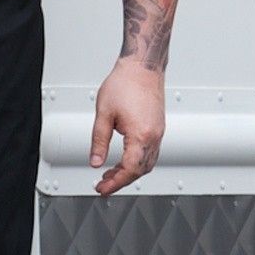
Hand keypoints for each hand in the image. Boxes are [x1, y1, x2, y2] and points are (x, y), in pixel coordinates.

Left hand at [90, 58, 164, 195]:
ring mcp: (158, 131)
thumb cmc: (125, 83)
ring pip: (147, 163)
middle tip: (104, 184)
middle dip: (122, 181)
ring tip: (111, 174)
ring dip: (130, 172)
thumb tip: (95, 162)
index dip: (115, 183)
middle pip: (140, 170)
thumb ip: (98, 141)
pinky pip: (150, 152)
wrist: (143, 65)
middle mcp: (154, 135)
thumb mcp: (104, 113)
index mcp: (141, 134)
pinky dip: (137, 161)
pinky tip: (124, 159)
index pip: (129, 170)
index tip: (103, 188)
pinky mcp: (158, 127)